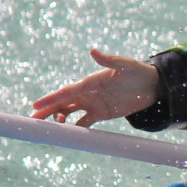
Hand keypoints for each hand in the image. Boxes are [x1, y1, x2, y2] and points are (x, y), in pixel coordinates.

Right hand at [30, 49, 160, 126]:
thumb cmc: (138, 72)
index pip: (67, 91)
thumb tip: (93, 51)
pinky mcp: (101, 114)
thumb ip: (109, 60)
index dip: (51, 99)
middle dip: (47, 111)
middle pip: (63, 103)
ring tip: (51, 129)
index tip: (36, 105)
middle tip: (33, 120)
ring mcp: (93, 104)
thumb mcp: (126, 65)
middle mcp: (88, 93)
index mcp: (90, 82)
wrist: (153, 85)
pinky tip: (68, 135)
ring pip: (69, 112)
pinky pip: (84, 123)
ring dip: (58, 119)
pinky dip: (75, 129)